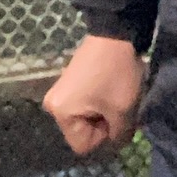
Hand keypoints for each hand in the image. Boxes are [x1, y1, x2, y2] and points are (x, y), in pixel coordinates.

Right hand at [43, 35, 145, 155]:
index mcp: (61, 114)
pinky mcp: (69, 81)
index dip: (104, 138)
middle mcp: (53, 105)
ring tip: (116, 94)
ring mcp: (60, 92)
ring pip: (85, 117)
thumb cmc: (116, 73)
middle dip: (104, 124)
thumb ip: (120, 134)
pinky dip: (99, 100)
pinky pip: (84, 103)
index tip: (117, 119)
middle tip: (119, 106)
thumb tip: (117, 142)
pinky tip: (111, 86)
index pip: (83, 145)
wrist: (115, 31)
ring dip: (103, 111)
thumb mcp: (123, 109)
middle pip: (82, 131)